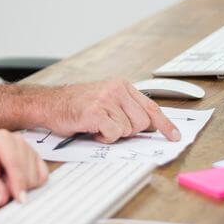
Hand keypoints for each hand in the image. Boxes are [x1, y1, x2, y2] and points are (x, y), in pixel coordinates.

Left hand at [0, 129, 47, 205]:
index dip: (18, 183)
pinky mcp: (37, 156)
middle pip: (28, 172)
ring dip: (24, 185)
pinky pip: (43, 175)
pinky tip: (19, 180)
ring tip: (7, 180)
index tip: (20, 199)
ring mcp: (30, 147)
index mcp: (2, 139)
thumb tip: (3, 198)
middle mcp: (18, 140)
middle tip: (1, 184)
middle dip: (17, 186)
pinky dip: (33, 183)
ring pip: (36, 176)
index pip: (15, 163)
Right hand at [40, 78, 179, 143]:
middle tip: (110, 127)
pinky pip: (113, 134)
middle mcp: (116, 89)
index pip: (151, 107)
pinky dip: (104, 138)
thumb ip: (127, 108)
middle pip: (142, 122)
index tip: (174, 136)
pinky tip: (93, 130)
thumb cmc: (76, 105)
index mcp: (121, 85)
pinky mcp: (96, 112)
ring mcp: (106, 99)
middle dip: (128, 131)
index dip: (165, 124)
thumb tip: (151, 126)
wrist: (49, 104)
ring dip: (113, 134)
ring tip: (98, 126)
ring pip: (128, 130)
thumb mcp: (106, 99)